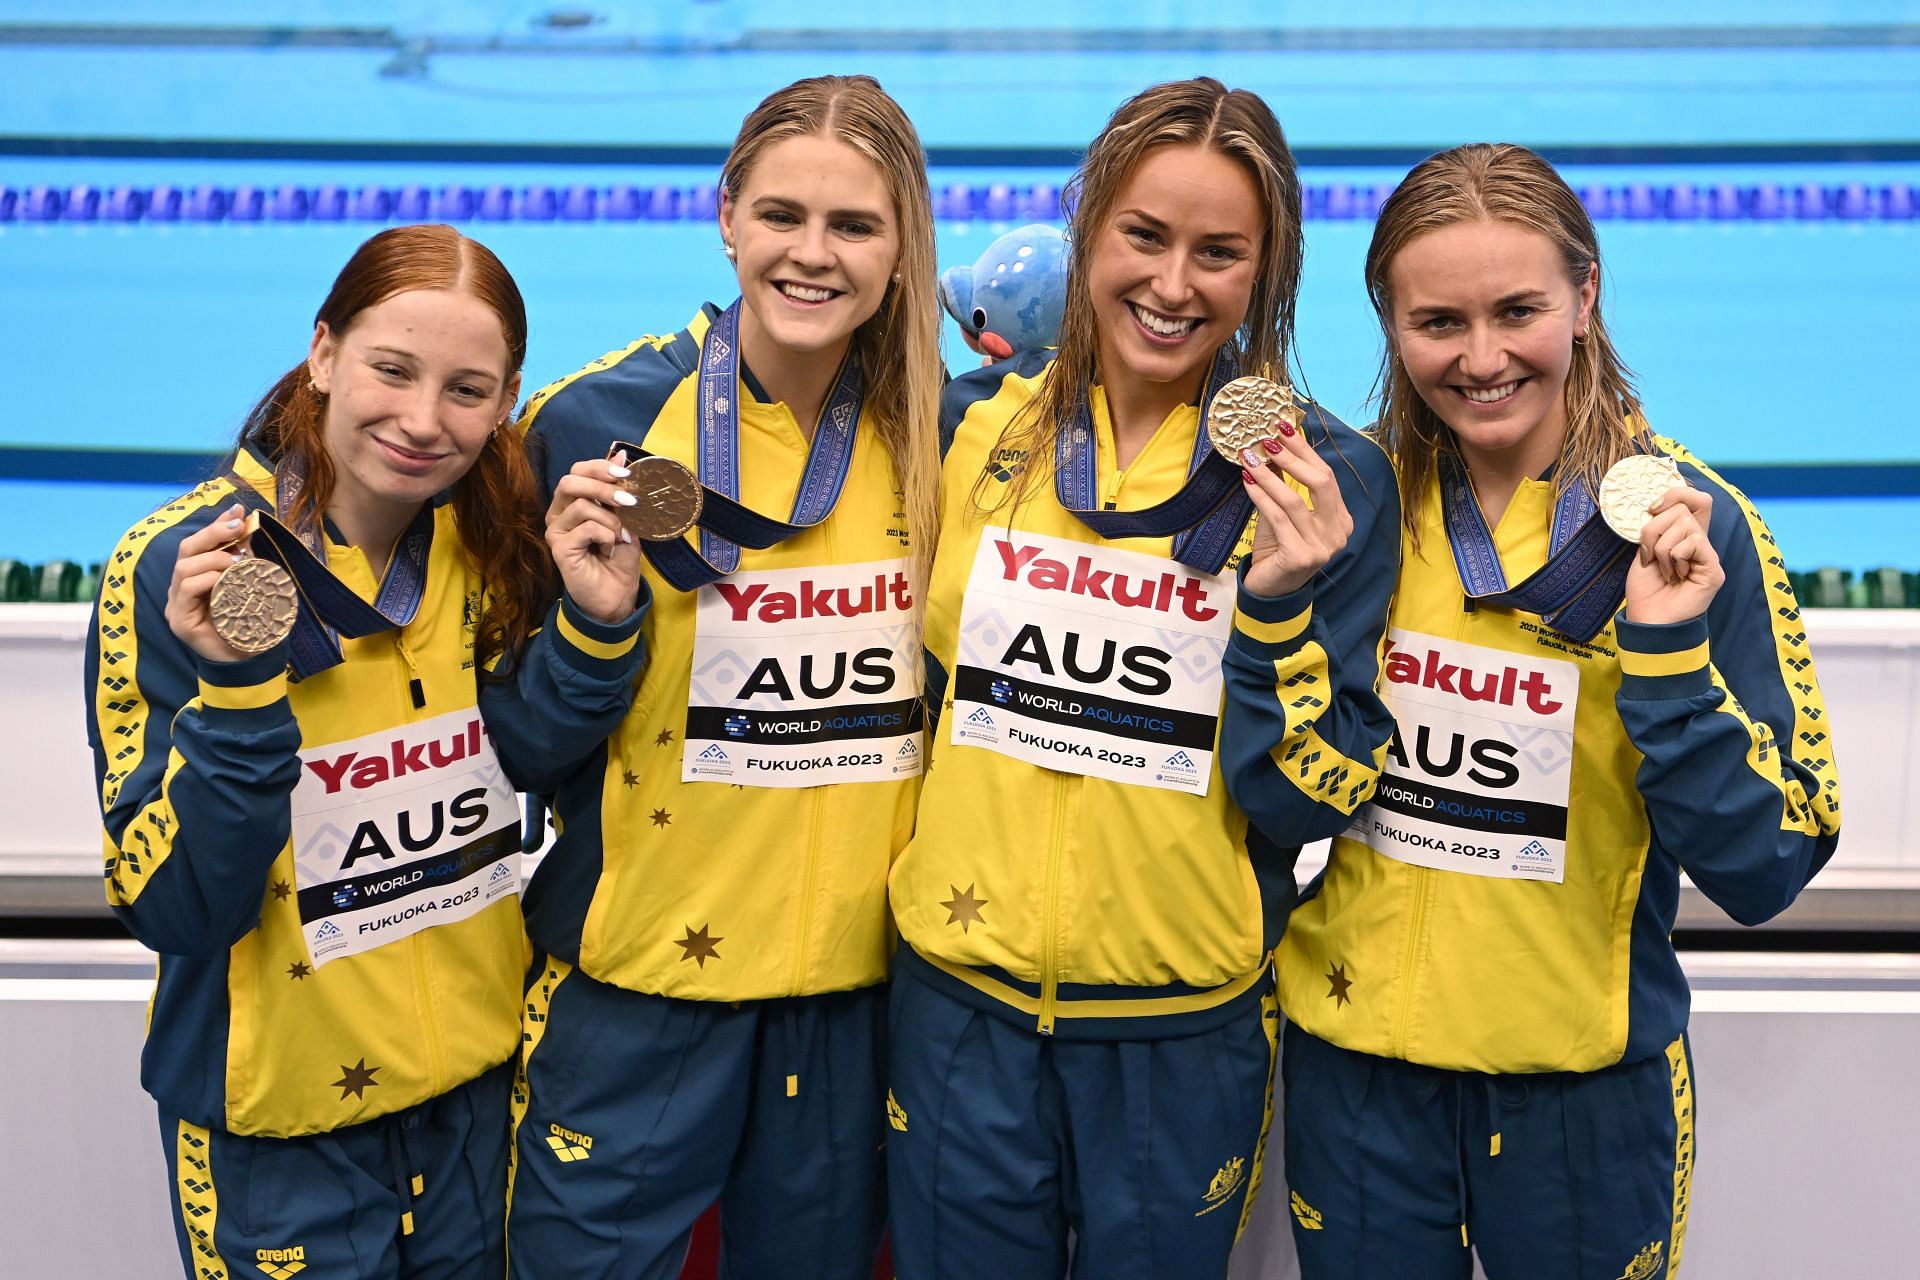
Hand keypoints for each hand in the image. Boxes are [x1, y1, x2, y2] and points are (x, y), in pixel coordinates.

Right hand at [165, 502, 256, 663]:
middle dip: (212, 534)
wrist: (246, 664)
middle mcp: (180, 591)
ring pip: (183, 569)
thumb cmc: (247, 625)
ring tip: (238, 561)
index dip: (215, 526)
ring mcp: (176, 606)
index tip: (237, 510)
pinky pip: (186, 591)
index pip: (197, 546)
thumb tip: (247, 531)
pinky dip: (207, 580)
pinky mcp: (179, 621)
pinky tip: (225, 579)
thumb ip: (243, 563)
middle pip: (185, 551)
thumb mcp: (247, 587)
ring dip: (213, 559)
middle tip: (237, 526)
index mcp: (194, 580)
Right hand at [546, 452, 643, 623]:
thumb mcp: (626, 519)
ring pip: (581, 506)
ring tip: (622, 536)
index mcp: (573, 501)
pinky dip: (606, 534)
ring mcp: (555, 530)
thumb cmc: (619, 557)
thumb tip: (623, 454)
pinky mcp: (558, 548)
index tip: (626, 472)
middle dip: (603, 487)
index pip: (578, 470)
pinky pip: (585, 528)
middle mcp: (559, 513)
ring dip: (610, 519)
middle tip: (629, 501)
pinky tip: (611, 547)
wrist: (617, 595)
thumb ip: (620, 490)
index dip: (600, 466)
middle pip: (570, 481)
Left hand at [1240, 417, 1354, 597]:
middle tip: (1267, 439)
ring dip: (1269, 476)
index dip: (1305, 450)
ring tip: (1249, 458)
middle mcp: (1339, 534)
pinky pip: (1279, 518)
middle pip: (1320, 482)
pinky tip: (1247, 482)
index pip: (1327, 476)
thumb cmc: (1279, 549)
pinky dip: (1261, 497)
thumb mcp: (1284, 513)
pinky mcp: (1301, 557)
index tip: (1283, 427)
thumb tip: (1271, 446)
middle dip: (1292, 456)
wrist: (1270, 590)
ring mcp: (1322, 548)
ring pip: (1295, 500)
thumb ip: (1285, 485)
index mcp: (1342, 520)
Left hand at [1623, 485, 1722, 625]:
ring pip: (1685, 524)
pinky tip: (1675, 575)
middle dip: (1655, 528)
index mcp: (1683, 535)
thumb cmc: (1646, 589)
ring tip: (1663, 570)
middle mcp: (1699, 542)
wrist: (1648, 619)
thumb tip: (1657, 506)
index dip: (1676, 493)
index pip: (1693, 498)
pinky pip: (1694, 542)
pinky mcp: (1713, 568)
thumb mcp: (1644, 551)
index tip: (1651, 508)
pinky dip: (1675, 556)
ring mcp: (1708, 554)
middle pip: (1684, 507)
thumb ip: (1655, 528)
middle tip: (1649, 554)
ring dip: (1662, 548)